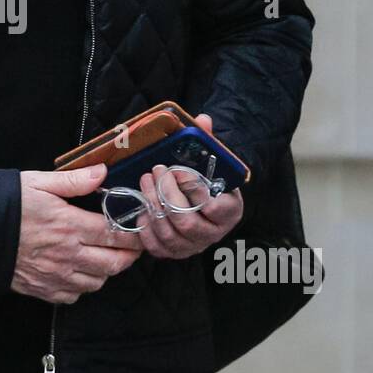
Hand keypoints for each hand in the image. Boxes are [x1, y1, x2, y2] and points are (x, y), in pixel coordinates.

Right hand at [12, 163, 143, 305]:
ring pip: (97, 282)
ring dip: (107, 271)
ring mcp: (56, 276)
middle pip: (114, 263)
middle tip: (132, 246)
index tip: (139, 228)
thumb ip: (74, 180)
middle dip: (129, 255)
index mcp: (70, 225)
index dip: (133, 233)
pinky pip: (74, 296)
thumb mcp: (38, 182)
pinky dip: (83, 286)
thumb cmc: (5, 205)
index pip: (115, 234)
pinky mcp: (43, 290)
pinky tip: (79, 271)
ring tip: (105, 257)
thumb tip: (102, 172)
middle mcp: (68, 255)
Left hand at [130, 112, 244, 259]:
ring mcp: (194, 246)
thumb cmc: (208, 178)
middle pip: (187, 223)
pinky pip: (158, 248)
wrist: (205, 201)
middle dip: (167, 195)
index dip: (193, 189)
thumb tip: (203, 120)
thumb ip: (209, 142)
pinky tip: (143, 208)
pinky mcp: (175, 252)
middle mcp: (214, 233)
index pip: (213, 208)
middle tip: (156, 171)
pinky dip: (147, 229)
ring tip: (145, 182)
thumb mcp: (213, 160)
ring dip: (153, 207)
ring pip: (170, 235)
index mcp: (229, 211)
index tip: (178, 170)